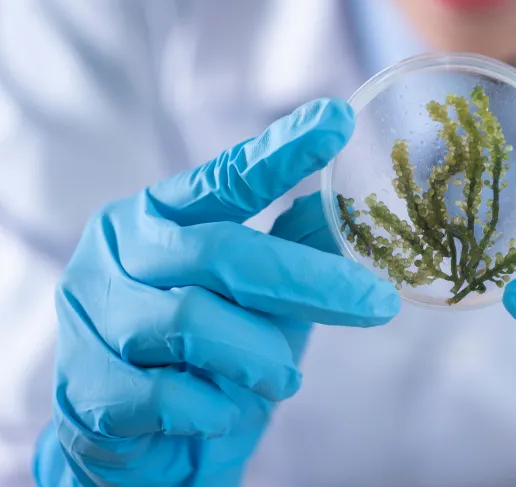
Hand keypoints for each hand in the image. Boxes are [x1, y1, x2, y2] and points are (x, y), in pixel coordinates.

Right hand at [40, 100, 400, 486]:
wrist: (139, 445)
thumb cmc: (203, 356)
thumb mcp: (254, 297)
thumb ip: (290, 250)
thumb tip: (347, 208)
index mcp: (157, 216)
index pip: (225, 178)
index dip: (282, 151)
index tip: (338, 120)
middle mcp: (118, 252)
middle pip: (223, 251)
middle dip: (311, 281)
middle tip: (378, 303)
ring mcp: (94, 316)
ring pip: (196, 323)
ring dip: (261, 358)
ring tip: (283, 378)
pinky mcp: (88, 386)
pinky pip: (172, 394)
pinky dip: (218, 408)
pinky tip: (223, 411)